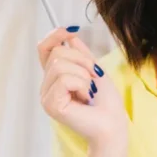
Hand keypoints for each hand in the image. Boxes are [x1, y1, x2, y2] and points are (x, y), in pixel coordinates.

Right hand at [38, 27, 127, 149]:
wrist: (112, 125)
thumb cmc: (106, 102)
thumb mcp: (94, 69)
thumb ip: (80, 53)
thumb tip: (70, 35)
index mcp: (55, 77)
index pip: (44, 49)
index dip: (54, 36)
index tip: (70, 31)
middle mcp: (46, 86)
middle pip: (57, 53)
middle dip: (82, 61)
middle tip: (93, 79)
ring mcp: (46, 96)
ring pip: (59, 65)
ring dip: (83, 75)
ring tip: (89, 91)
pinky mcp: (50, 104)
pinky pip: (65, 79)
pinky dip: (81, 85)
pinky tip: (85, 98)